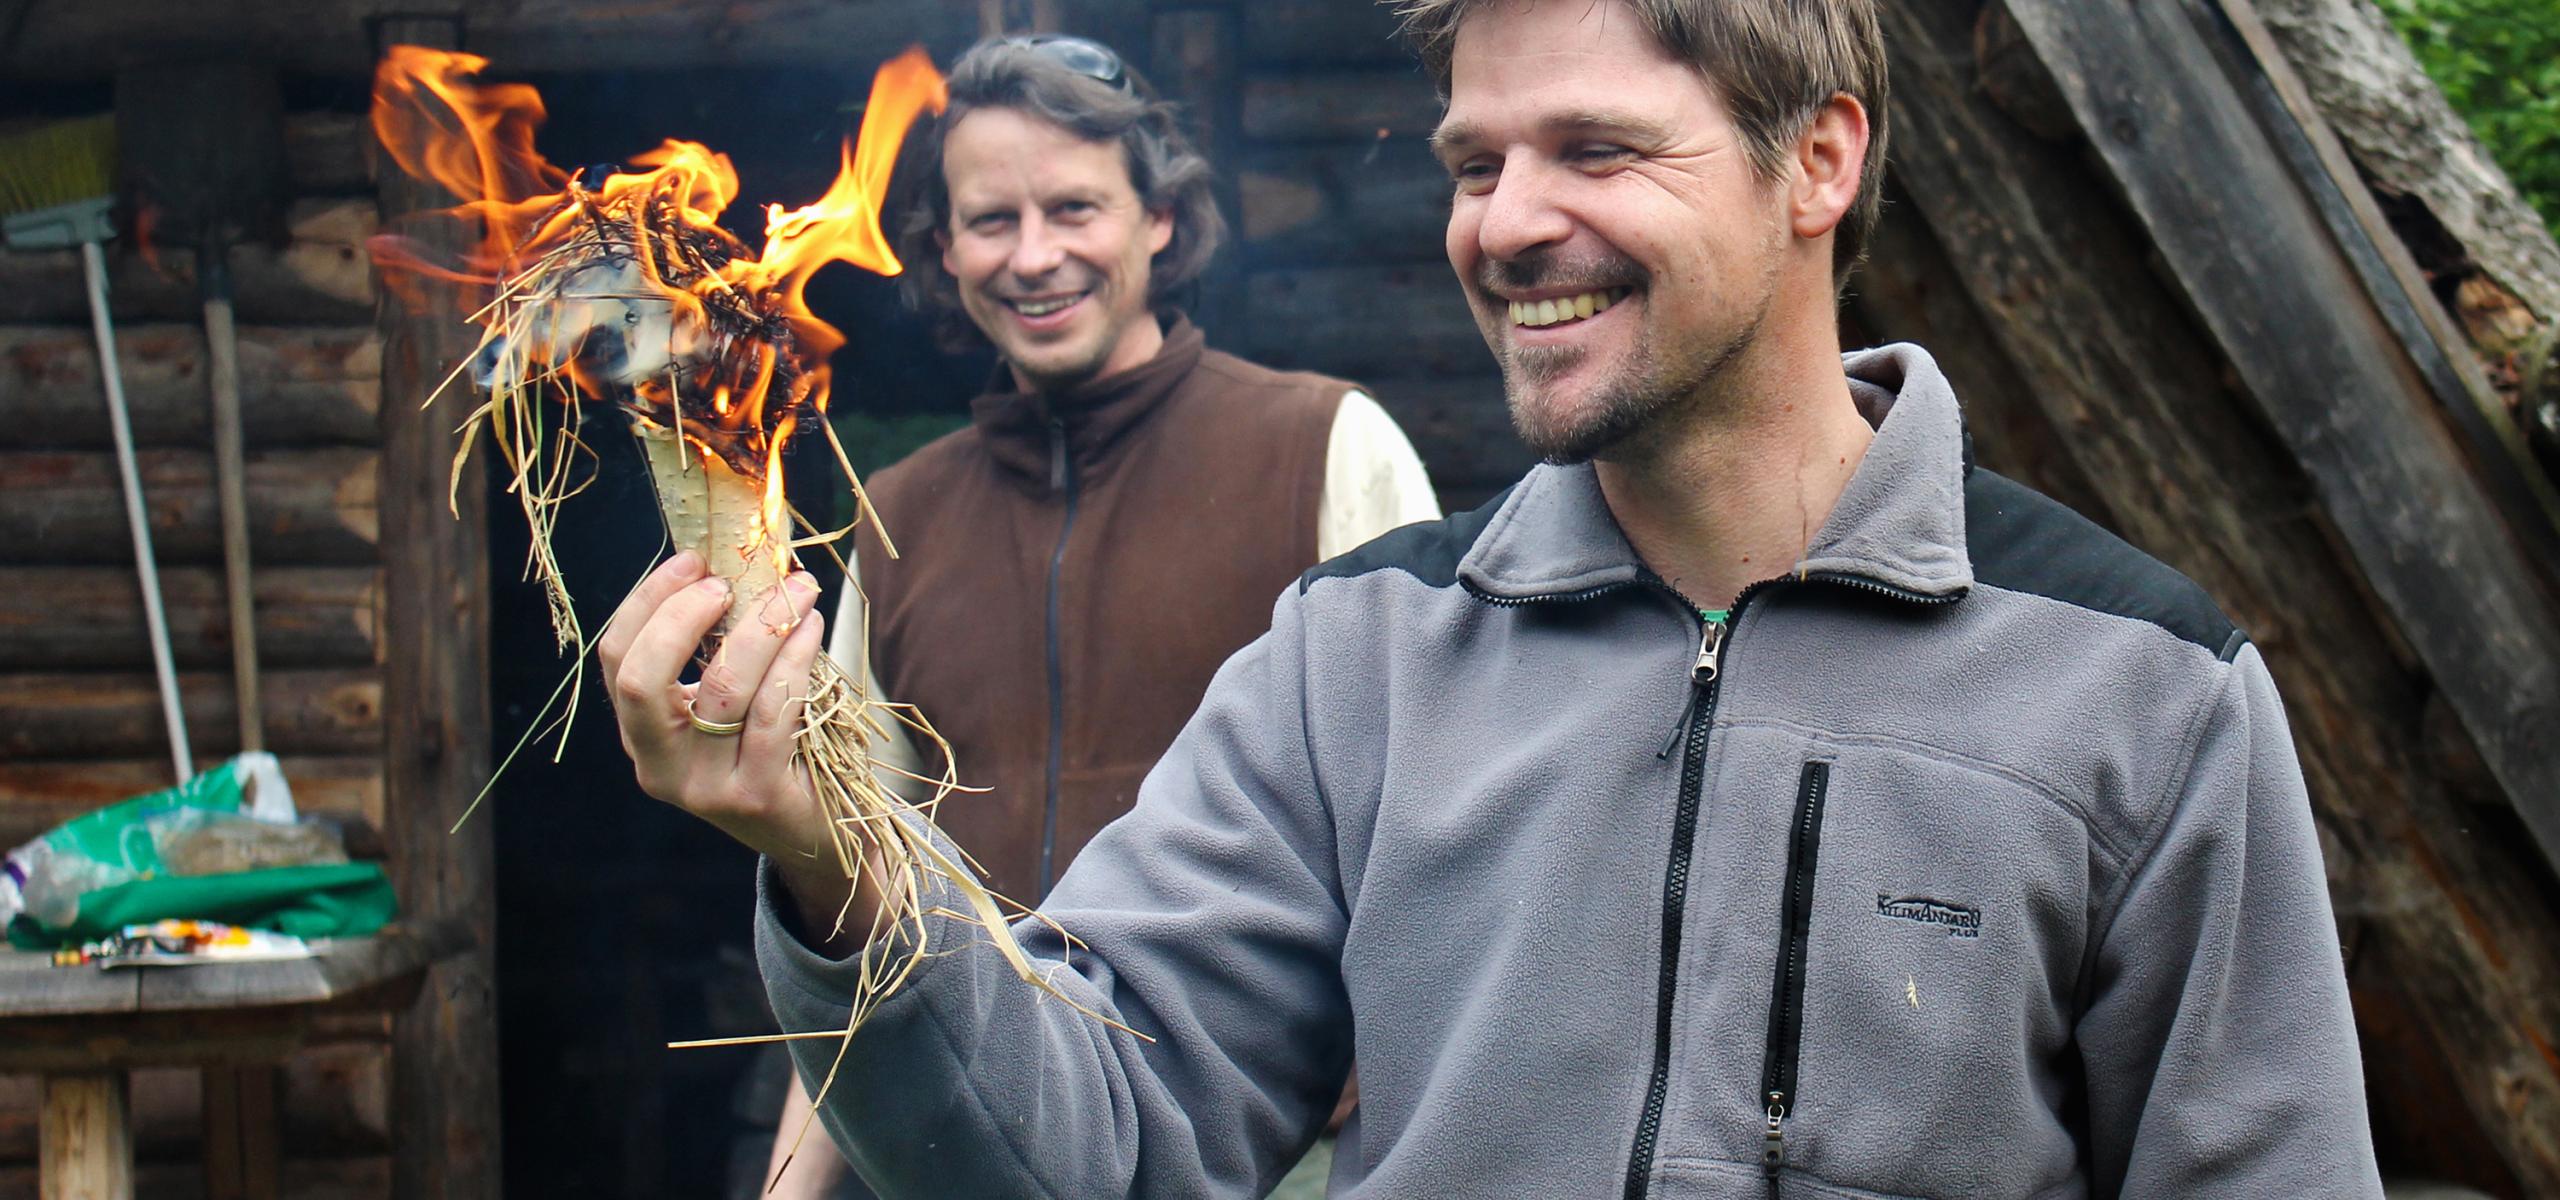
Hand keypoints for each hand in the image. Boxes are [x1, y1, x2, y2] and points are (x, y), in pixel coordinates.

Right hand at [597, 551, 829, 865]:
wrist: (811, 833)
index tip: (694, 560)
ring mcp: (703, 787)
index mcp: (641, 734)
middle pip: (641, 679)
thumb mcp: (728, 702)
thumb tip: (732, 561)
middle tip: (728, 580)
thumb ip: (716, 647)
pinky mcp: (755, 795)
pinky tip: (812, 629)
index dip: (650, 600)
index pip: (617, 657)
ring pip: (722, 687)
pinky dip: (794, 658)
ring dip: (763, 624)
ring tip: (798, 590)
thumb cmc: (773, 748)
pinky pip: (772, 711)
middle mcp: (658, 766)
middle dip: (681, 615)